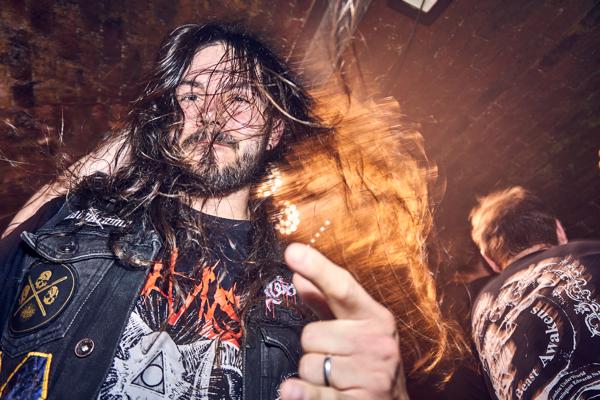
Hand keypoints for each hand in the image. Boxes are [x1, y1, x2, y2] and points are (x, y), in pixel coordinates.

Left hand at [280, 243, 407, 399]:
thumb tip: (298, 275)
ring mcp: (370, 375)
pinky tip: (314, 392)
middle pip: (311, 334)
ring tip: (335, 378)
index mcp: (376, 318)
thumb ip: (325, 302)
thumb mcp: (356, 328)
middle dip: (314, 348)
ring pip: (307, 365)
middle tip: (335, 357)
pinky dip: (301, 394)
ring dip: (312, 374)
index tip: (293, 251)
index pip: (343, 288)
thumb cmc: (369, 362)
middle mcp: (377, 343)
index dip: (316, 268)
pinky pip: (308, 392)